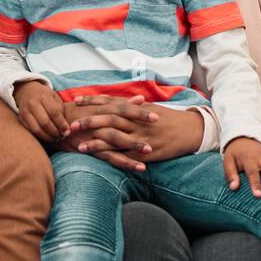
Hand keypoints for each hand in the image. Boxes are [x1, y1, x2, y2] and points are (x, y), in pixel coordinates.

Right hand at [14, 80, 75, 142]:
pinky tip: (48, 137)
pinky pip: (31, 131)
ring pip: (36, 129)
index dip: (62, 124)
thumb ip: (60, 110)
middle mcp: (32, 103)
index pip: (54, 112)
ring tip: (56, 138)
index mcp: (43, 96)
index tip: (67, 131)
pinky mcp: (21, 119)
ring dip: (48, 137)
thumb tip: (66, 128)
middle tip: (62, 136)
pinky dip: (40, 136)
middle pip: (45, 122)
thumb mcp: (54, 98)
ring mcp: (25, 112)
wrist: (26, 92)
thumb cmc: (45, 96)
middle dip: (55, 132)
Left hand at [59, 95, 201, 167]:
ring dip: (95, 142)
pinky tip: (100, 160)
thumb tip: (114, 102)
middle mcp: (136, 121)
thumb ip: (131, 106)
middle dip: (89, 121)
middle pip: (108, 119)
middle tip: (71, 124)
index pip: (110, 101)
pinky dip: (112, 157)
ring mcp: (140, 136)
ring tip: (78, 146)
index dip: (93, 101)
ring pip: (114, 137)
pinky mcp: (145, 151)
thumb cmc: (168, 118)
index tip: (76, 100)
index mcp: (136, 108)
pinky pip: (126, 155)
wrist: (189, 130)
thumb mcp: (149, 108)